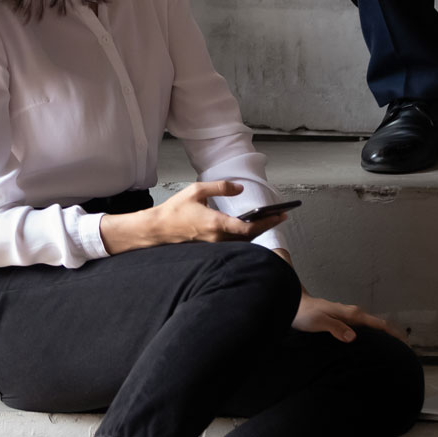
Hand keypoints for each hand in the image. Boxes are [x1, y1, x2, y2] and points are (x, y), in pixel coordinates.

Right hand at [99, 181, 285, 253]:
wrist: (156, 230)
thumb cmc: (175, 210)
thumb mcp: (197, 191)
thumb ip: (221, 187)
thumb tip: (240, 189)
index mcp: (215, 223)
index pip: (248, 227)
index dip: (267, 222)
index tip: (280, 215)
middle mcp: (217, 238)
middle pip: (249, 236)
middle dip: (267, 226)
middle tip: (281, 217)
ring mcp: (213, 245)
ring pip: (242, 242)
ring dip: (257, 232)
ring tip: (269, 220)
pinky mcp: (209, 249)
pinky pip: (232, 244)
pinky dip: (244, 237)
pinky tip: (250, 229)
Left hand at [292, 293, 405, 342]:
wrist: (294, 305)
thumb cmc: (306, 315)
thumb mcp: (319, 322)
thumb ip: (336, 328)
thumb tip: (353, 337)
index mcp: (350, 314)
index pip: (377, 323)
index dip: (392, 332)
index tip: (404, 341)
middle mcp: (352, 313)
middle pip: (377, 323)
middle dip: (392, 333)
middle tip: (405, 346)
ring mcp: (348, 316)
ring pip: (370, 325)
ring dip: (382, 333)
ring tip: (393, 345)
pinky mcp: (343, 320)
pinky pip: (363, 327)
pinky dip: (372, 333)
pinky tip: (371, 341)